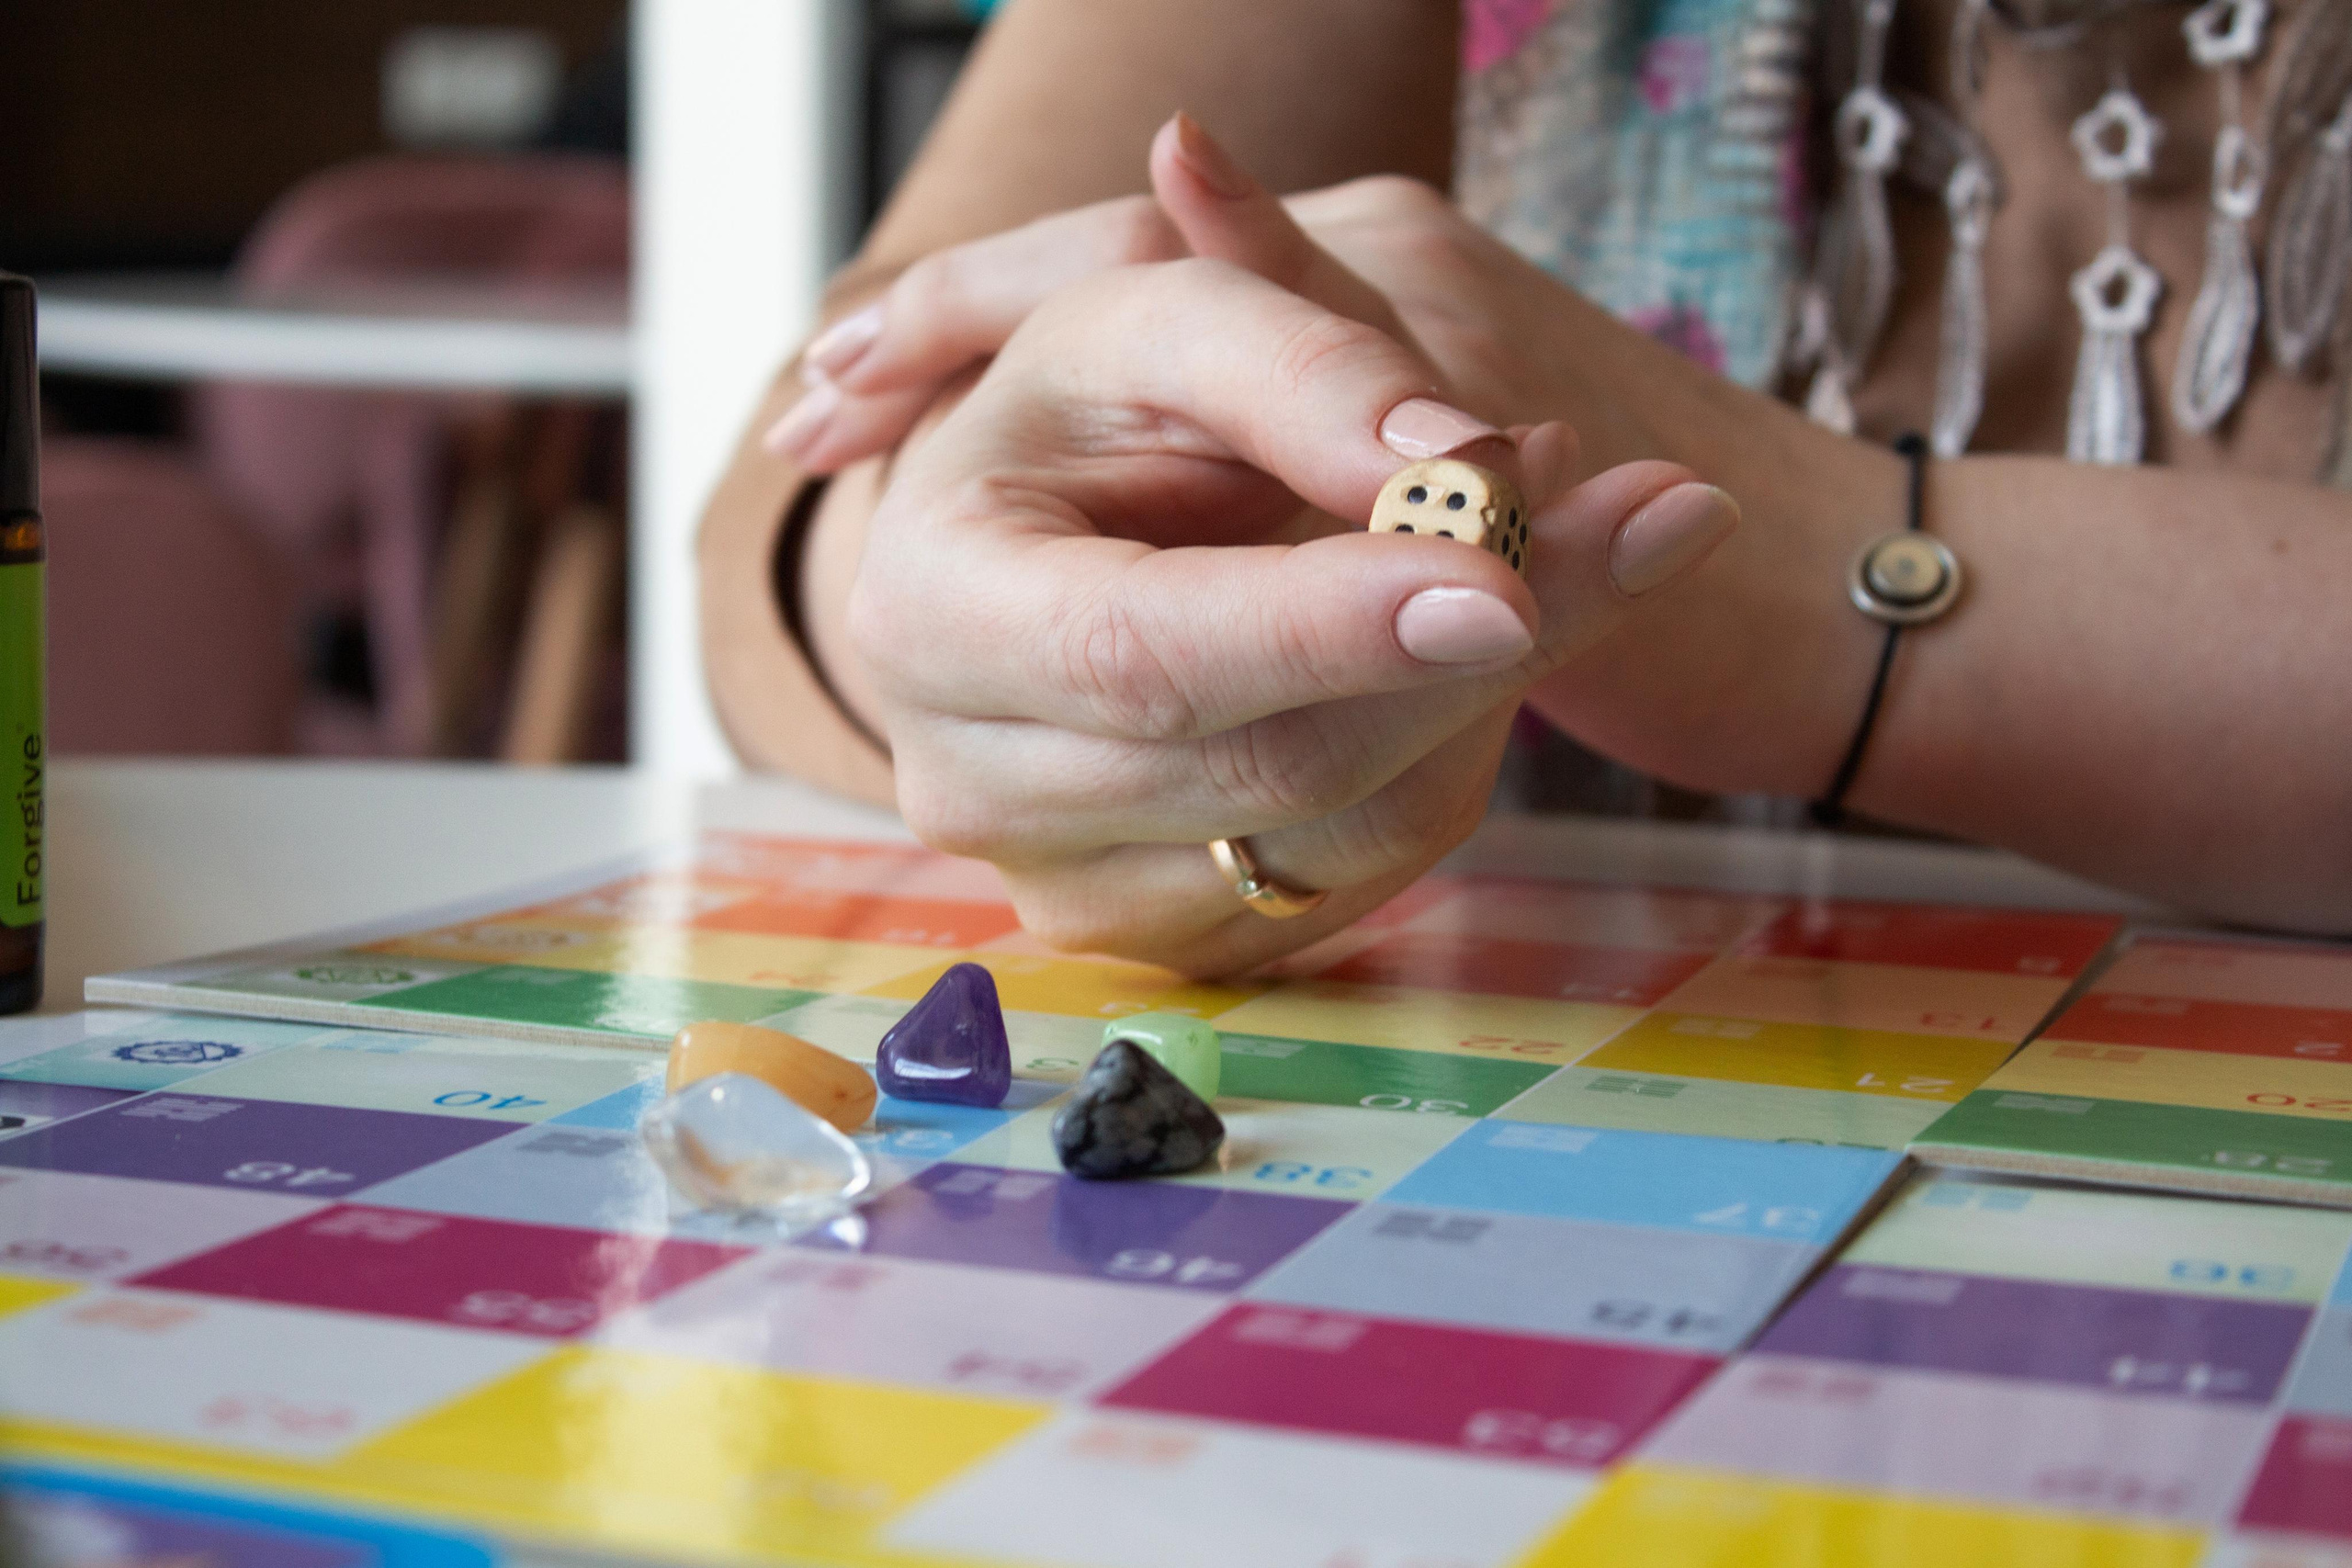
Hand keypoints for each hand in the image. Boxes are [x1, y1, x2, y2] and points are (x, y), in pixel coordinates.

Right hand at [842, 254, 1736, 974]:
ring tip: (1545, 544)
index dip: (1328, 625)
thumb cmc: (1089, 415)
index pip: (1142, 657)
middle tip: (1645, 513)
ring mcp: (1067, 885)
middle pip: (1276, 765)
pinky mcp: (1169, 935)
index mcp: (930, 613)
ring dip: (1493, 693)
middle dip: (1484, 645)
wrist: (1042, 536)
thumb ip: (1300, 360)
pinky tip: (1455, 648)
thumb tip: (1465, 464)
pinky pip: (1368, 877)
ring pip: (1348, 836)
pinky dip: (1453, 751)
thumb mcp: (1161, 320)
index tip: (1505, 575)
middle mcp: (971, 784)